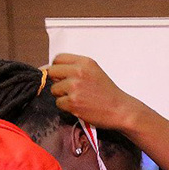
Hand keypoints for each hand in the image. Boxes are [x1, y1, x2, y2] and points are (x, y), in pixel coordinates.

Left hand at [48, 53, 168, 169]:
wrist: (120, 110)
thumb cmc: (108, 93)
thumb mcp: (94, 72)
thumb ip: (75, 68)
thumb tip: (49, 70)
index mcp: (85, 62)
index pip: (58, 59)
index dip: (57, 68)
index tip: (60, 75)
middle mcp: (78, 72)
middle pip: (52, 72)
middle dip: (56, 81)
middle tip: (68, 89)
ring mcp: (74, 87)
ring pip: (54, 90)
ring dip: (61, 96)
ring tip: (77, 98)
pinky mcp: (73, 102)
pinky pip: (58, 103)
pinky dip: (66, 107)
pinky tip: (78, 106)